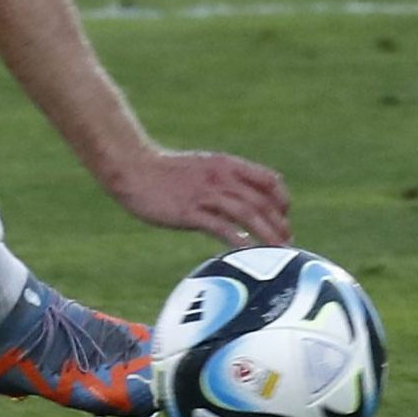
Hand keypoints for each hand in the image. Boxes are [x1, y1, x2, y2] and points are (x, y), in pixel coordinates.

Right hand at [102, 146, 290, 247]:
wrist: (131, 167)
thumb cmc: (164, 171)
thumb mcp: (200, 168)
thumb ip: (223, 181)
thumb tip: (244, 203)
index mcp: (226, 165)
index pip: (270, 181)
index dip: (282, 201)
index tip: (284, 218)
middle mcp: (220, 178)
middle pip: (262, 202)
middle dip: (279, 224)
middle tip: (286, 242)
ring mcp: (204, 195)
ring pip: (248, 214)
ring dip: (267, 235)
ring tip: (277, 251)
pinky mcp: (189, 212)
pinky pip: (221, 228)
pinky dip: (239, 240)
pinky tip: (247, 252)